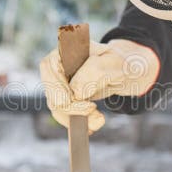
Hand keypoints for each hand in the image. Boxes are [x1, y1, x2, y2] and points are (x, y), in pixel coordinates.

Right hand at [39, 39, 158, 132]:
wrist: (123, 73)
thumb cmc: (118, 63)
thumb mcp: (113, 62)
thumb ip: (95, 71)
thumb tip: (75, 91)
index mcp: (65, 49)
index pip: (48, 66)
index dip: (56, 85)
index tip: (70, 100)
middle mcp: (57, 66)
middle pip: (51, 90)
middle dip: (71, 106)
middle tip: (92, 109)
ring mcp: (59, 83)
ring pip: (57, 106)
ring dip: (77, 116)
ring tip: (99, 118)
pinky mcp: (65, 98)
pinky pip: (64, 115)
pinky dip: (79, 121)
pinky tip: (95, 121)